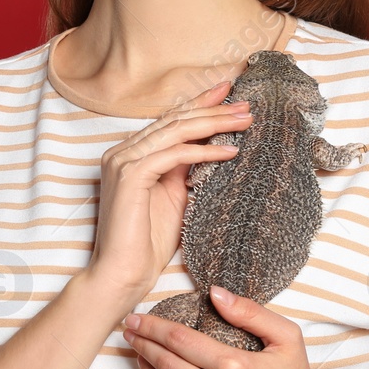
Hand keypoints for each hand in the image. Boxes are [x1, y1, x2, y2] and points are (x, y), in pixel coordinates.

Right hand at [84, 81, 251, 312]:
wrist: (123, 274)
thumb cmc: (148, 242)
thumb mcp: (175, 196)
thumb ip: (186, 169)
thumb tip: (212, 146)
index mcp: (131, 154)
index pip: (170, 121)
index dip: (200, 104)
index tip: (229, 94)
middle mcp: (123, 151)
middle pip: (175, 120)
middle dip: (213, 109)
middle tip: (245, 104)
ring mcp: (123, 160)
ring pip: (176, 130)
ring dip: (214, 123)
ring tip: (245, 120)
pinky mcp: (130, 174)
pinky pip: (174, 154)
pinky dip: (204, 151)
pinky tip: (229, 151)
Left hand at [123, 285, 328, 368]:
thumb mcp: (286, 336)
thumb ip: (250, 312)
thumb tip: (214, 292)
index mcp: (235, 366)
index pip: (180, 341)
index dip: (153, 327)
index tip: (136, 318)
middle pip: (166, 365)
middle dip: (142, 345)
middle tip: (129, 332)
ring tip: (138, 356)